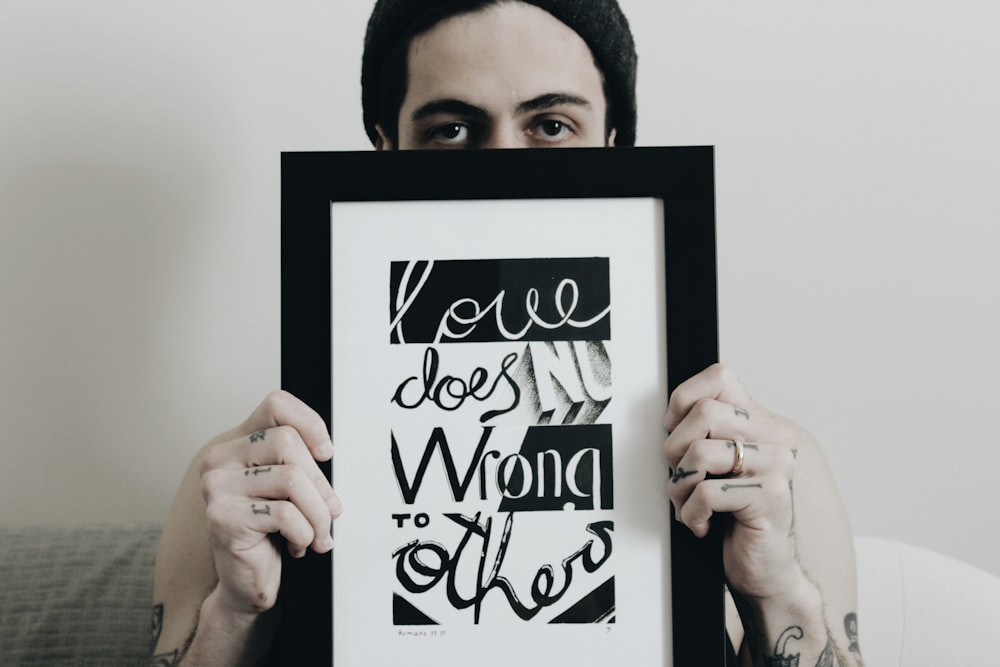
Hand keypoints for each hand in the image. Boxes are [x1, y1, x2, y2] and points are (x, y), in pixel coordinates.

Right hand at [198, 390, 342, 614]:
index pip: (276, 404)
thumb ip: (300, 461)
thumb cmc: (272, 533)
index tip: (326, 453)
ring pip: (292, 479)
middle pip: (289, 442)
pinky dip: (304, 534)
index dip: (310, 423)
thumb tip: (329, 451)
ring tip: (317, 533)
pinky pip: (285, 514)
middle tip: (331, 511)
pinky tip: (298, 546)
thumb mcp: (290, 488)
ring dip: (318, 514)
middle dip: (321, 483)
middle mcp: (220, 460)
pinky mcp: (223, 517)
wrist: (246, 583)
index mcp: (237, 443)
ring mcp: (217, 487)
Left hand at [663, 363, 803, 599]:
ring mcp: (776, 466)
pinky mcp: (771, 497)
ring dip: (679, 486)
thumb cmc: (734, 516)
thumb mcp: (715, 466)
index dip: (684, 400)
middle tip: (678, 478)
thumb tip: (669, 418)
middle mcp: (774, 437)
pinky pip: (708, 492)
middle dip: (675, 450)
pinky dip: (692, 513)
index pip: (720, 378)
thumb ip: (704, 434)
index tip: (674, 431)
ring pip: (702, 452)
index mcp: (758, 422)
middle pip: (705, 413)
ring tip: (687, 505)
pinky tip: (702, 524)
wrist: (766, 568)